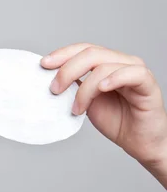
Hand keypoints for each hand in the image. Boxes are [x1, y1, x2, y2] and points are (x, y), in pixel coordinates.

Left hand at [41, 43, 166, 173]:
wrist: (138, 142)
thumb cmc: (115, 120)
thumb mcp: (85, 100)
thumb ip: (73, 86)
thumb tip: (49, 78)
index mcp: (106, 63)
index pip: (83, 49)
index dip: (62, 54)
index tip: (44, 64)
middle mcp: (121, 62)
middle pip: (90, 53)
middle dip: (67, 70)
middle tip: (55, 89)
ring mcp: (135, 71)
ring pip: (104, 66)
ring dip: (84, 88)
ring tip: (77, 108)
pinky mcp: (148, 84)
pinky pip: (133, 73)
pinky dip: (114, 78)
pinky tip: (102, 88)